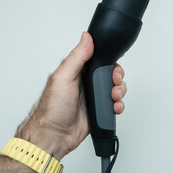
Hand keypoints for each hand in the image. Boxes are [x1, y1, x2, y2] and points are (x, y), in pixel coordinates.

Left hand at [17, 32, 126, 159]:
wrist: (55, 135)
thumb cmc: (53, 108)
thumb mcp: (63, 77)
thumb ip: (76, 57)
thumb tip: (86, 37)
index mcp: (77, 70)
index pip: (98, 57)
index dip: (109, 57)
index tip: (114, 61)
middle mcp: (87, 82)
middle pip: (111, 72)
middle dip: (117, 76)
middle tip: (114, 81)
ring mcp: (94, 96)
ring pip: (115, 87)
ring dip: (120, 90)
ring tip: (114, 97)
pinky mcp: (99, 109)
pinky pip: (115, 104)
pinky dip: (119, 105)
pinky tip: (114, 107)